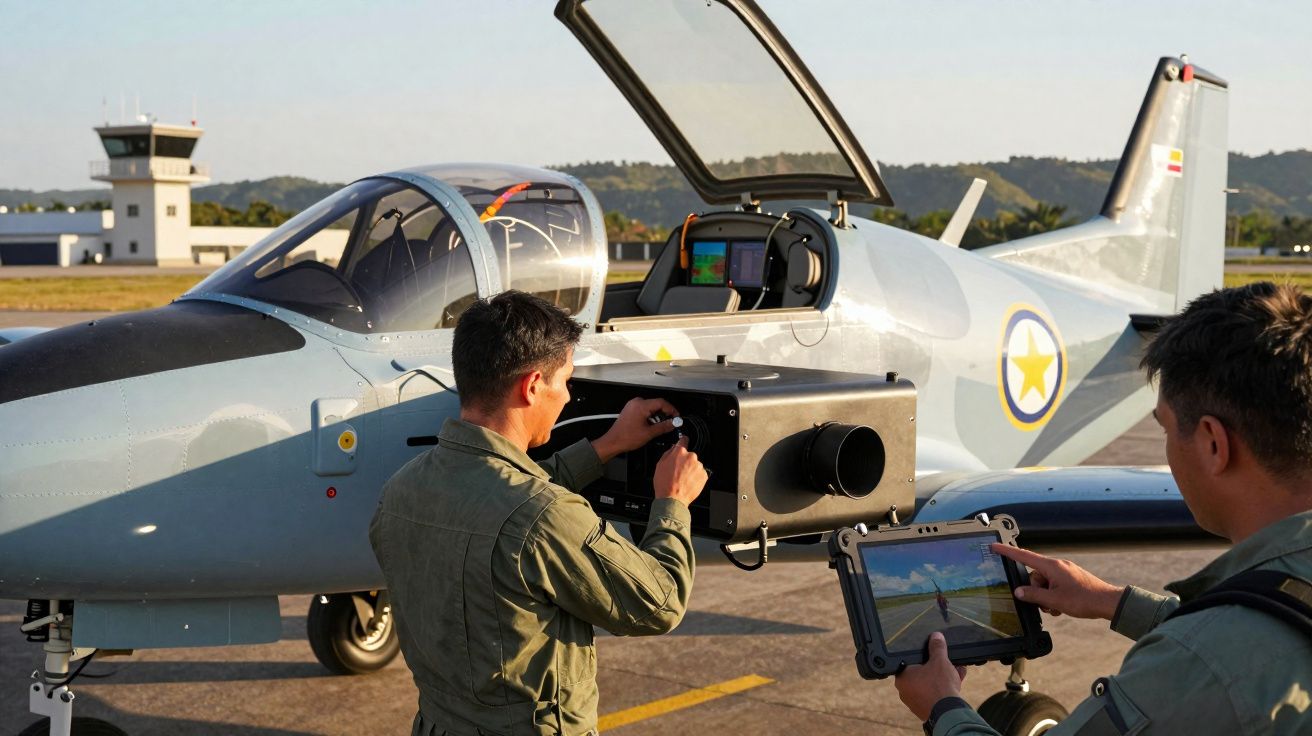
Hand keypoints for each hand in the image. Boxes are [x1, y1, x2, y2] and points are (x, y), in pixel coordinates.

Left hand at [591, 397, 679, 462]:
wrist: (613, 442)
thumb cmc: (627, 438)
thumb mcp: (649, 433)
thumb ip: (664, 426)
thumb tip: (673, 423)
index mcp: (641, 405)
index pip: (662, 402)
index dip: (671, 409)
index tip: (676, 417)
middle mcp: (636, 402)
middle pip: (656, 404)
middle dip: (665, 413)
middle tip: (670, 422)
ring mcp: (632, 405)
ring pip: (650, 407)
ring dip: (657, 415)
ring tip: (660, 426)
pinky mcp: (630, 410)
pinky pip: (644, 409)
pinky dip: (650, 416)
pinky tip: (651, 425)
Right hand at [652, 437, 706, 506]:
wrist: (672, 499)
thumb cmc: (665, 484)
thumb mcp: (659, 465)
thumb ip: (668, 453)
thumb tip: (672, 448)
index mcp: (679, 452)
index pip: (684, 440)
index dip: (683, 441)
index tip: (684, 441)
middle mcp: (691, 457)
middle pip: (689, 455)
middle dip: (685, 461)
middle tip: (678, 472)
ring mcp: (698, 466)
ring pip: (695, 465)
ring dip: (691, 470)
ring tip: (682, 479)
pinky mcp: (704, 475)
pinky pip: (700, 473)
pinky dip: (696, 477)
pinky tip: (688, 482)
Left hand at [894, 632, 966, 721]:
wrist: (949, 713)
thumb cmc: (939, 686)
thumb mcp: (940, 661)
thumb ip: (937, 647)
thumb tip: (936, 636)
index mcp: (902, 677)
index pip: (910, 661)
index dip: (923, 655)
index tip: (932, 652)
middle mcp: (905, 690)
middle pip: (922, 672)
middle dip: (937, 665)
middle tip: (947, 660)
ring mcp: (915, 701)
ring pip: (930, 683)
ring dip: (943, 675)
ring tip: (957, 669)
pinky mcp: (926, 709)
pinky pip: (934, 693)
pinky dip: (944, 687)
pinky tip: (958, 679)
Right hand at [992, 544, 1124, 619]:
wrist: (1108, 602)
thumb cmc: (1083, 599)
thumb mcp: (1054, 601)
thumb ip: (1034, 596)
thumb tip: (1019, 592)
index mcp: (1052, 566)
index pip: (1023, 556)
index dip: (1007, 551)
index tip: (994, 547)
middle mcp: (1057, 565)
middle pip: (1035, 575)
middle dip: (1036, 590)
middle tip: (1047, 604)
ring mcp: (1065, 571)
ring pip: (1045, 582)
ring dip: (1046, 596)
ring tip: (1057, 608)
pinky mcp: (1071, 578)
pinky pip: (1055, 585)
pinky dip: (1054, 596)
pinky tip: (1062, 606)